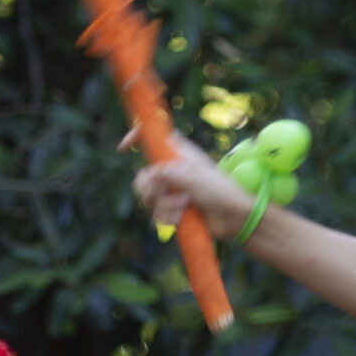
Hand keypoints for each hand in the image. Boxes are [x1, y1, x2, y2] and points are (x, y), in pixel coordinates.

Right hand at [121, 126, 256, 239]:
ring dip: (165, 205)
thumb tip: (147, 174)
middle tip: (163, 192)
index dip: (136, 137)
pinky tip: (182, 218)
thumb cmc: (219, 190)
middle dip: (149, 188)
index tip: (123, 148)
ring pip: (148, 198)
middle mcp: (171, 170)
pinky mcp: (171, 209)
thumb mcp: (193, 177)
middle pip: (142, 175)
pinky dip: (167, 217)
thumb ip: (167, 173)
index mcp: (177, 153)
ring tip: (184, 207)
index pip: (152, 138)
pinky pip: (156, 214)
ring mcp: (171, 190)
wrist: (232, 217)